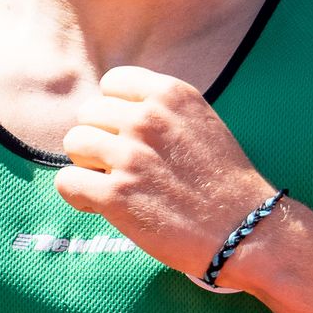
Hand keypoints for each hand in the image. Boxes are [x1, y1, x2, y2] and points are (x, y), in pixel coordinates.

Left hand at [54, 65, 275, 277]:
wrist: (244, 230)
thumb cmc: (223, 181)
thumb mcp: (199, 123)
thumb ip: (160, 111)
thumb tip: (115, 114)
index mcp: (169, 95)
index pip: (112, 82)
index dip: (114, 110)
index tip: (126, 133)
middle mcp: (146, 118)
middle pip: (88, 113)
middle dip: (99, 138)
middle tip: (119, 164)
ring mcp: (129, 155)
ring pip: (73, 142)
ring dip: (86, 163)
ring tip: (109, 182)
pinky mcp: (115, 193)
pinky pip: (67, 181)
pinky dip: (77, 194)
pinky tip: (98, 203)